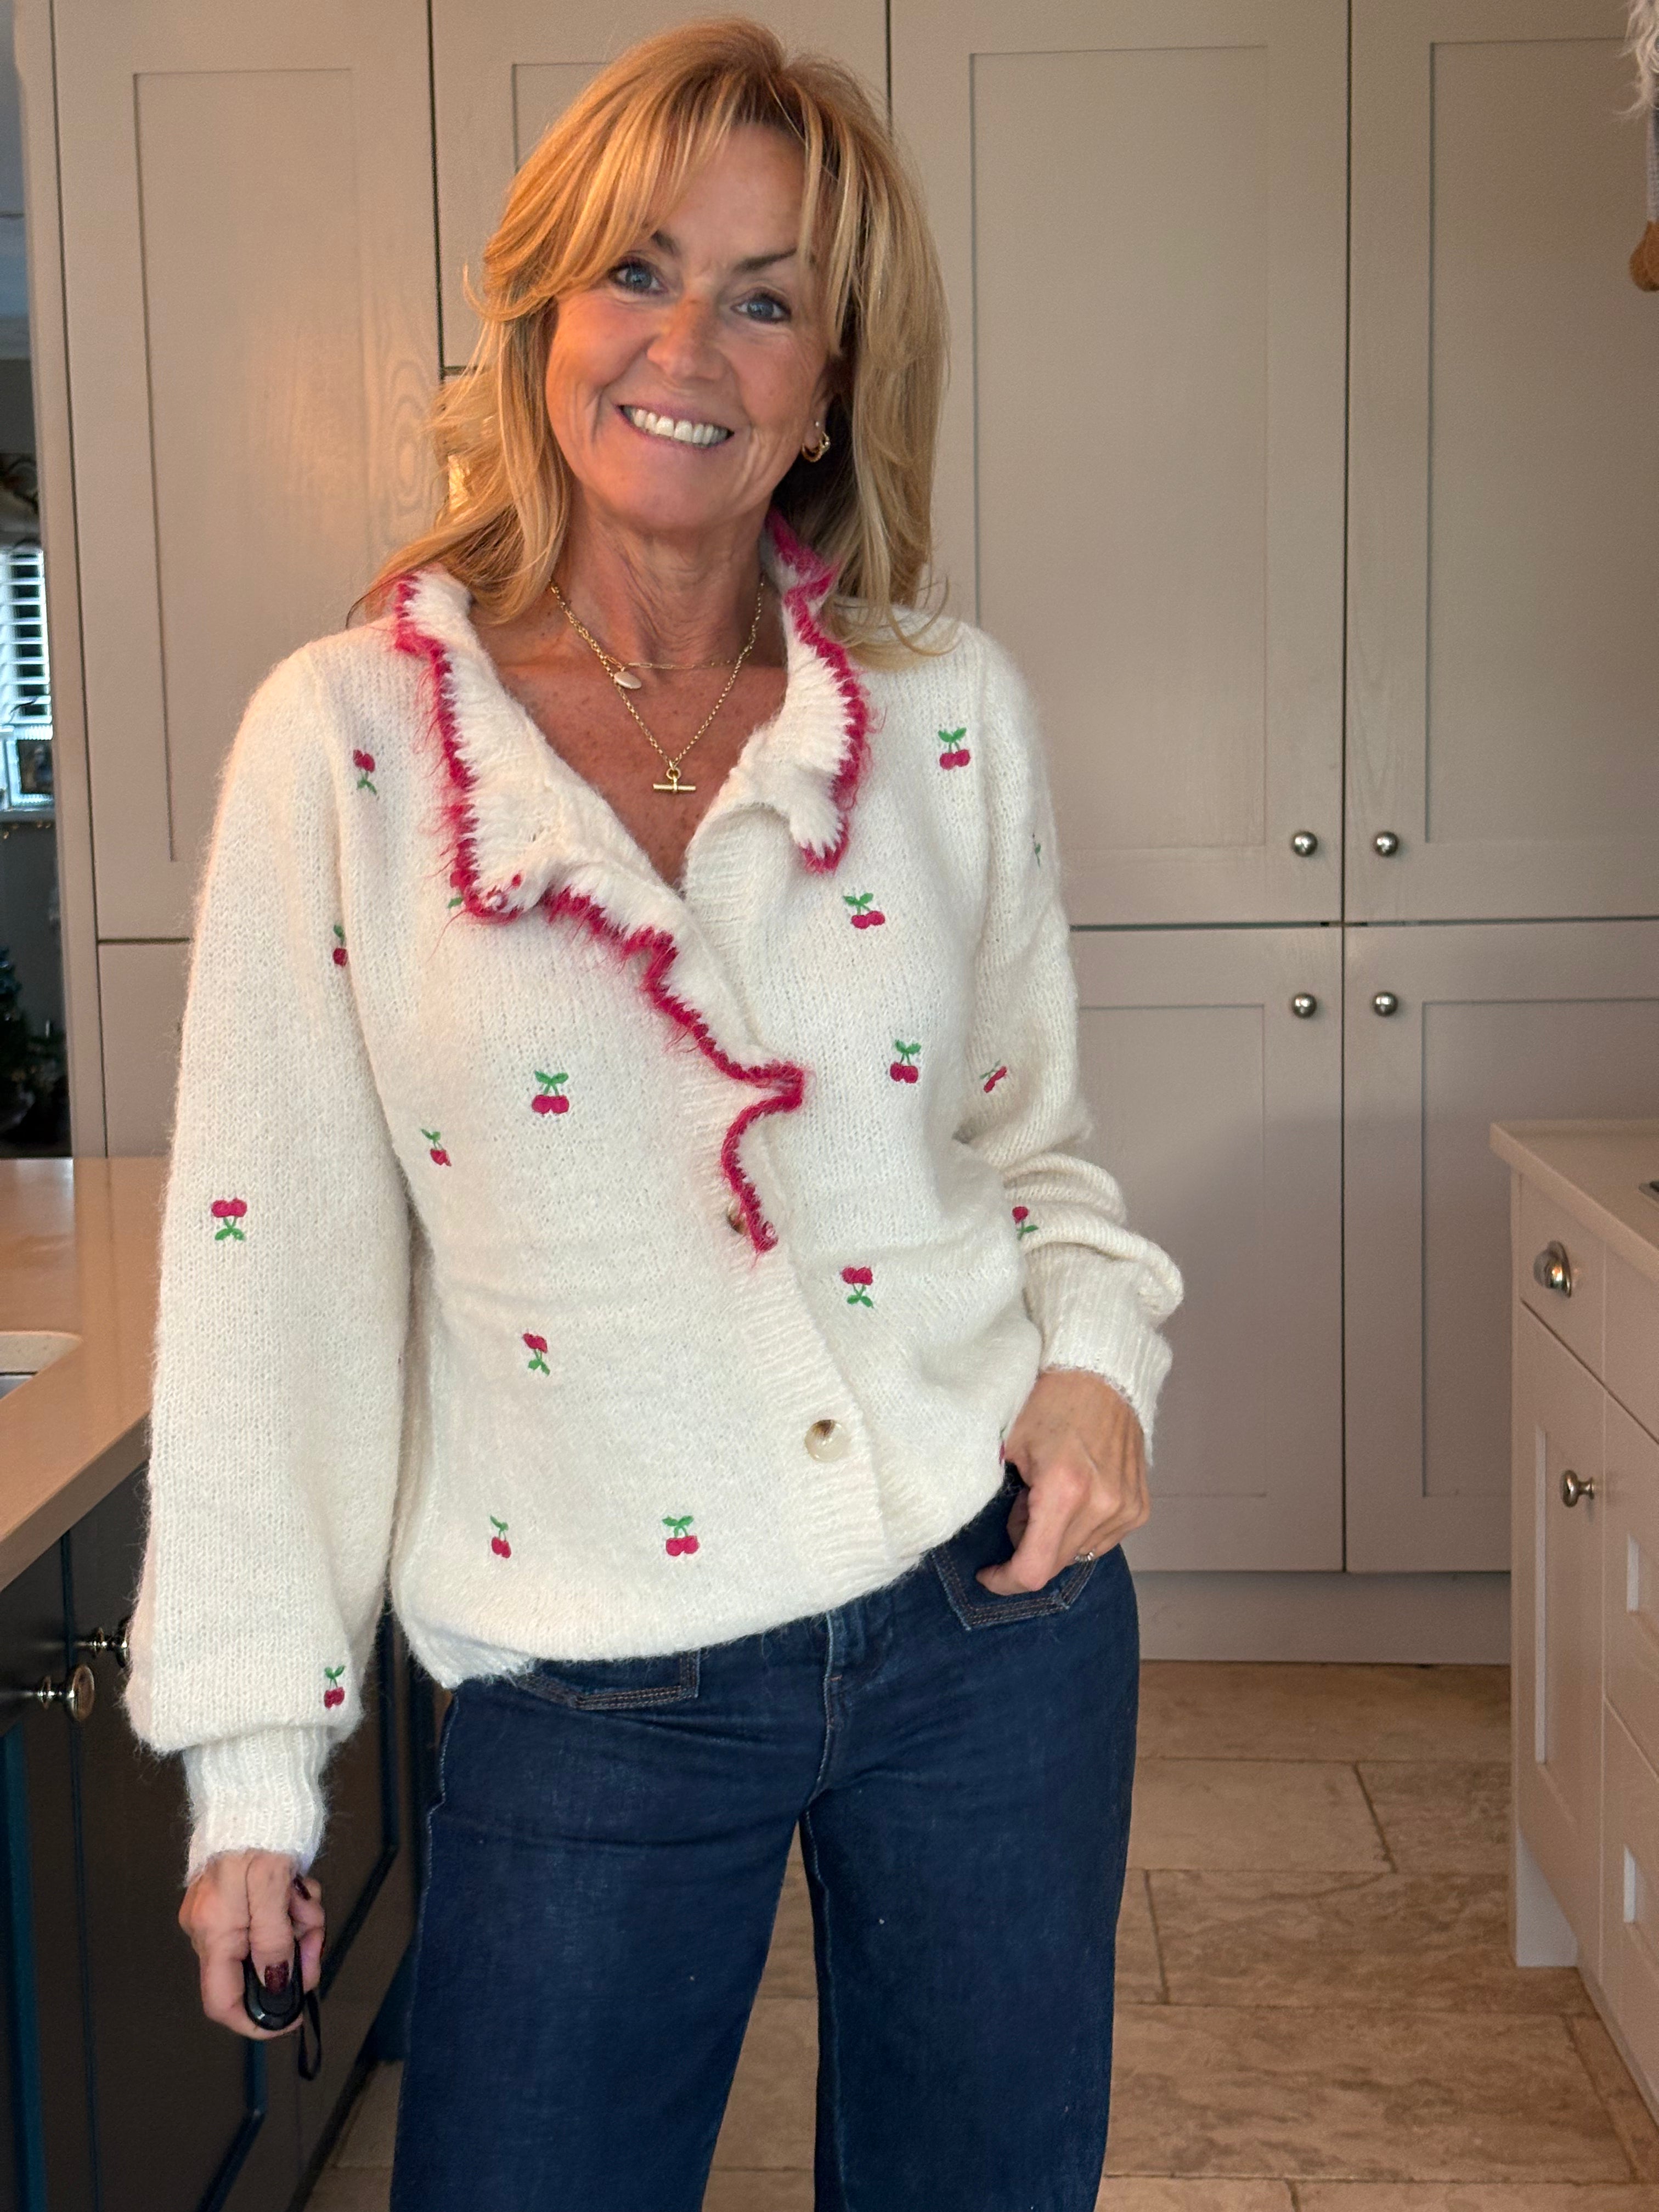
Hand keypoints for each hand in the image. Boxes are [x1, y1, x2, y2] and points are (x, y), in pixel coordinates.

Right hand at [179, 1849, 324, 2038]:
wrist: (258, 1783)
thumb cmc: (261, 1830)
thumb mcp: (271, 1888)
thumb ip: (272, 1941)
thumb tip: (276, 1987)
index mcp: (213, 1930)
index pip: (222, 2001)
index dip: (256, 2019)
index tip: (292, 2017)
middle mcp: (211, 1926)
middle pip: (257, 1970)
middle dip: (294, 1957)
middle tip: (315, 1934)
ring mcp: (226, 1910)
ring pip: (272, 1942)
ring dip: (300, 1926)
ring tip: (305, 1896)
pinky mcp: (242, 1894)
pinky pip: (272, 1918)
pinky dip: (293, 1908)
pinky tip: (299, 1886)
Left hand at [977, 1367, 1147, 1593]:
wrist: (1101, 1375)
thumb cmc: (1049, 1403)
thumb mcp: (1008, 1445)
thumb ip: (1000, 1497)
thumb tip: (1006, 1536)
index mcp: (1064, 1491)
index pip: (1034, 1569)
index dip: (1006, 1580)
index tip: (988, 1572)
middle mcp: (1102, 1506)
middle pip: (1055, 1564)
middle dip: (1028, 1548)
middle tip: (1021, 1506)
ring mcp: (1125, 1509)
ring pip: (1079, 1554)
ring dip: (1055, 1538)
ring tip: (1048, 1494)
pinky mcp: (1139, 1508)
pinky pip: (1102, 1541)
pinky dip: (1080, 1529)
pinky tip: (1074, 1495)